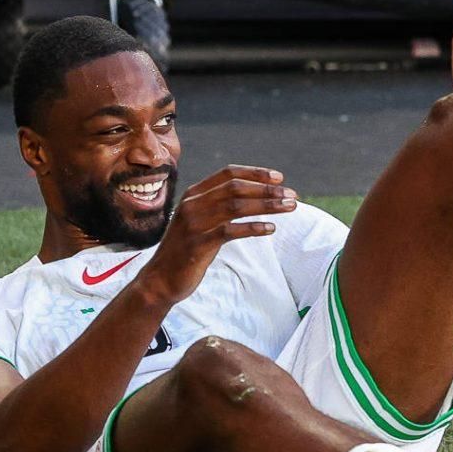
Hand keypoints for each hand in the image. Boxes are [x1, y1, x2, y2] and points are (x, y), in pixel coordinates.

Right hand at [135, 166, 301, 301]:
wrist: (161, 278)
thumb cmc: (187, 248)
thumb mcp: (200, 220)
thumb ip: (219, 205)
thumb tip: (256, 196)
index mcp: (194, 194)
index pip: (228, 173)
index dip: (255, 173)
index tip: (279, 178)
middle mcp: (193, 204)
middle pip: (236, 188)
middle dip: (267, 190)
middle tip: (292, 195)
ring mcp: (194, 223)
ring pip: (236, 207)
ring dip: (266, 205)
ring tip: (289, 208)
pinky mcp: (198, 244)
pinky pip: (230, 230)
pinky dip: (253, 227)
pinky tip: (271, 229)